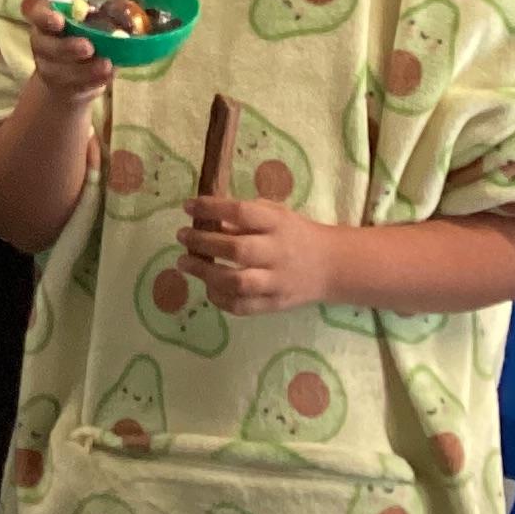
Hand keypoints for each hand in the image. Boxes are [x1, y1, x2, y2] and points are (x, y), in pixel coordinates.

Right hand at [21, 1, 112, 106]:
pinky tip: (108, 74)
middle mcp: (41, 38)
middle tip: (88, 47)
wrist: (78, 66)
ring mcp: (47, 64)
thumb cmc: (86, 31)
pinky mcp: (59, 85)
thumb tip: (121, 11)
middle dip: (66, 47)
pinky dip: (93, 80)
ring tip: (106, 65)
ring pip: (57, 69)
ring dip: (83, 68)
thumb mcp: (92, 18)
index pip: (32, 9)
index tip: (59, 20)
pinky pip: (74, 85)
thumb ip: (100, 14)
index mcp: (46, 14)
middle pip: (42, 44)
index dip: (43, 15)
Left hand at [178, 196, 341, 314]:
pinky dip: (220, 299)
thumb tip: (206, 218)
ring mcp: (277, 281)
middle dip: (202, 242)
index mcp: (278, 224)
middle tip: (182, 236)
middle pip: (236, 250)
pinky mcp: (275, 304)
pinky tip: (207, 287)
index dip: (211, 208)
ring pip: (237, 282)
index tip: (188, 206)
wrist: (332, 266)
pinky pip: (242, 307)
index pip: (242, 212)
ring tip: (183, 263)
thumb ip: (245, 215)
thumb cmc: (295, 234)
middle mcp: (278, 252)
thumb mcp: (276, 214)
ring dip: (204, 273)